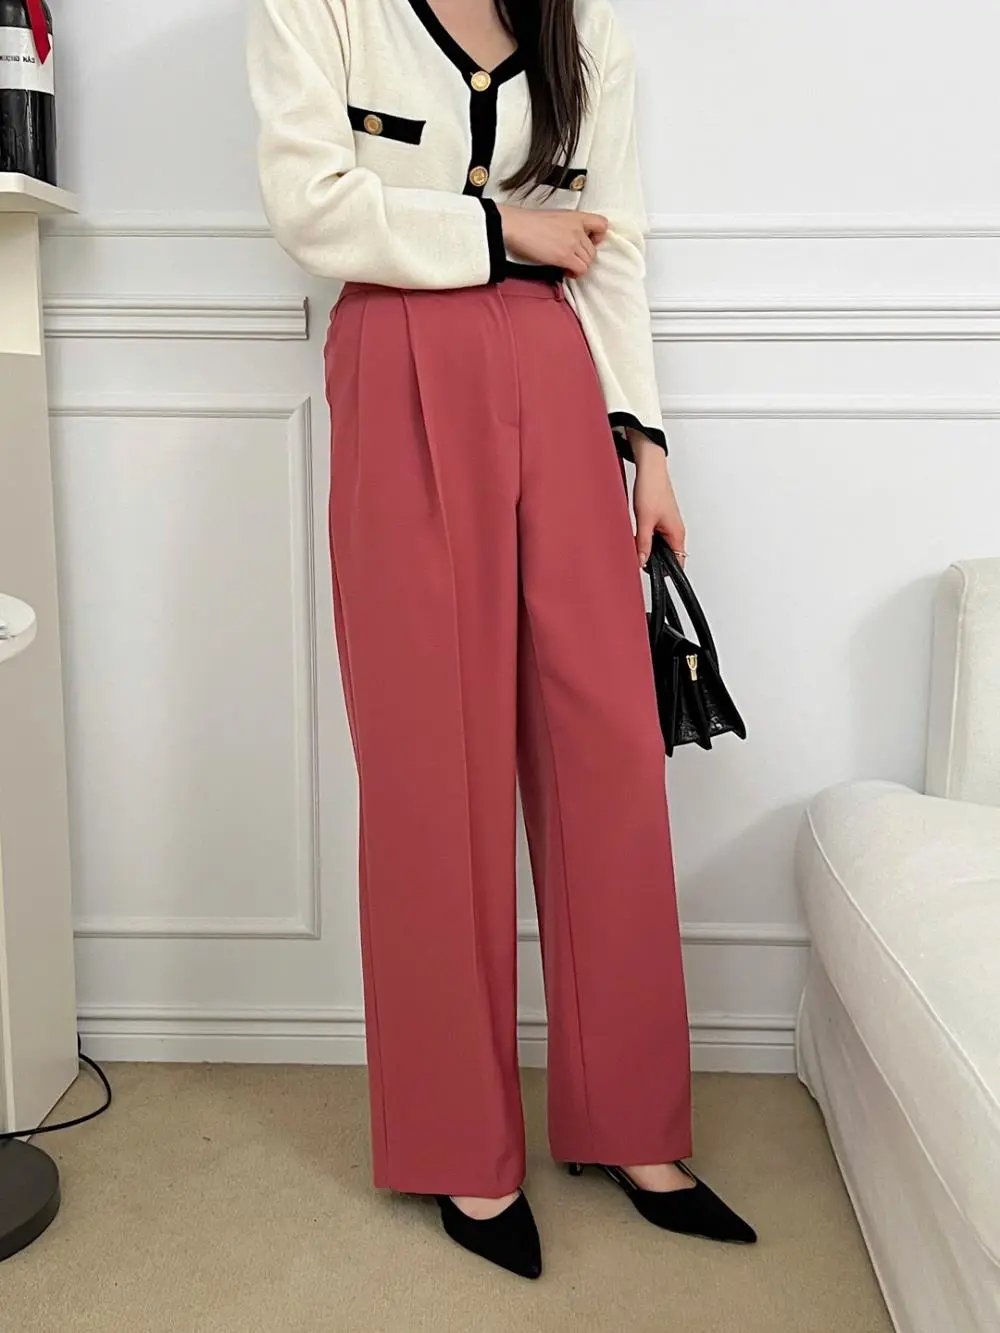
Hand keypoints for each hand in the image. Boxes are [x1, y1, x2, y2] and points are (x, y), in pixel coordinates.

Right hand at [498, 205, 607, 277]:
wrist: (517, 226)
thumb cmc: (530, 222)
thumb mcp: (556, 217)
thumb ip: (570, 226)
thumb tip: (574, 241)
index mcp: (576, 216)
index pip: (602, 224)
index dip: (598, 236)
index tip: (589, 241)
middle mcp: (578, 228)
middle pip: (594, 250)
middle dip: (584, 257)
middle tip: (572, 259)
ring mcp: (573, 242)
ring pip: (589, 261)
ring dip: (579, 266)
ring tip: (567, 265)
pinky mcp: (565, 256)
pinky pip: (581, 270)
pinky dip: (575, 273)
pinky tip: (565, 270)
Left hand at [630, 432, 685, 569]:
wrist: (649, 468)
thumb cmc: (652, 488)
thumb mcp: (644, 520)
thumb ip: (643, 543)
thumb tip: (641, 561)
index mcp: (677, 533)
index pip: (678, 563)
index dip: (666, 572)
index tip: (652, 575)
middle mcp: (675, 530)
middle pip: (668, 556)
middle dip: (654, 561)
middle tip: (638, 560)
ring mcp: (667, 524)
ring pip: (659, 545)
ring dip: (648, 548)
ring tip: (635, 546)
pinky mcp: (660, 518)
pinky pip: (654, 535)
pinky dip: (645, 538)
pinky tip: (636, 535)